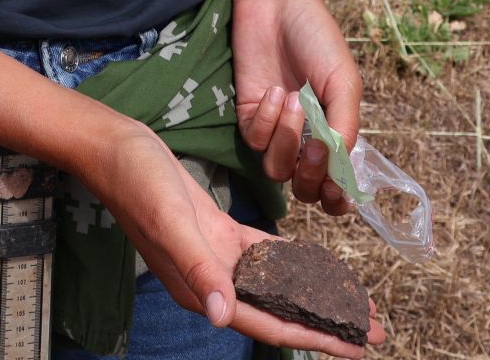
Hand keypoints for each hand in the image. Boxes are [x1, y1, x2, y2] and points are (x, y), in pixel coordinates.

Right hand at [84, 124, 383, 356]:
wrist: (113, 148)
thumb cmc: (137, 182)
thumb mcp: (171, 221)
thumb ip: (198, 269)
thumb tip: (223, 316)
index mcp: (202, 287)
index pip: (269, 321)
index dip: (315, 336)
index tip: (357, 345)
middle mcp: (213, 280)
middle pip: (281, 310)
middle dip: (329, 321)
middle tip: (375, 328)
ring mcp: (215, 256)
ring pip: (278, 285)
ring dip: (317, 294)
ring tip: (357, 303)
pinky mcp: (216, 232)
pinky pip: (264, 256)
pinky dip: (293, 262)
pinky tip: (318, 267)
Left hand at [233, 0, 363, 215]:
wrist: (278, 5)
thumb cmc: (318, 40)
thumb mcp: (343, 82)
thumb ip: (346, 126)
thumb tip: (339, 167)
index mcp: (335, 135)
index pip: (335, 187)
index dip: (336, 200)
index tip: (337, 193)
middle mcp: (305, 139)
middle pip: (303, 189)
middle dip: (309, 175)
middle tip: (315, 145)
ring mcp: (275, 130)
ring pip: (275, 169)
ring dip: (287, 139)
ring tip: (295, 99)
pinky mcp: (248, 115)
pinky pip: (254, 140)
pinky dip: (267, 120)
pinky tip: (275, 91)